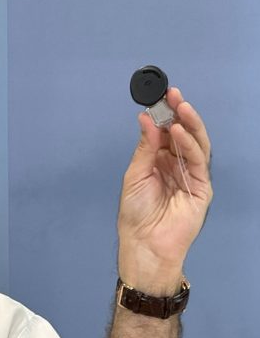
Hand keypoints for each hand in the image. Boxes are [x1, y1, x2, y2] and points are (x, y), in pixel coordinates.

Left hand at [117, 88, 212, 294]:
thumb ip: (145, 147)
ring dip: (189, 124)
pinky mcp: (202, 187)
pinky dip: (190, 145)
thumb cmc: (135, 211)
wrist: (144, 242)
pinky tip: (179, 132)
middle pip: (183, 134)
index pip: (166, 133)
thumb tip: (146, 118)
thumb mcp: (135, 174)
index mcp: (159, 161)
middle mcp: (176, 165)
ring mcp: (190, 175)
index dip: (165, 115)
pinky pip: (198, 162)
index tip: (161, 96)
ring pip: (195, 144)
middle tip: (174, 95)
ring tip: (180, 106)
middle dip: (180, 113)